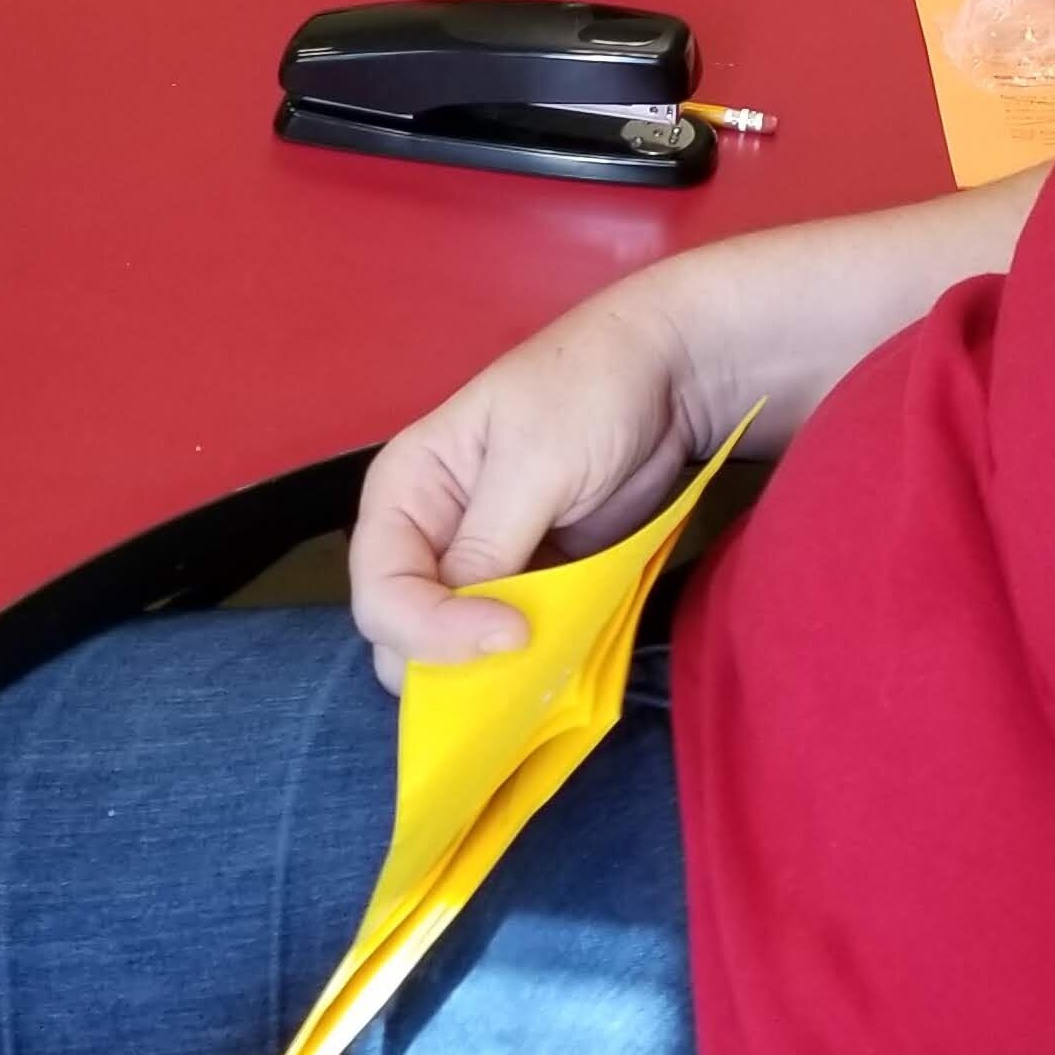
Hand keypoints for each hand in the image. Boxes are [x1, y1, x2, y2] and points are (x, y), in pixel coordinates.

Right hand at [351, 285, 696, 689]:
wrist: (672, 375)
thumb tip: (463, 629)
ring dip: (492, 677)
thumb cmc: (590, 392)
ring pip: (455, 650)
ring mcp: (482, 564)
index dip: (431, 630)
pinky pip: (510, 644)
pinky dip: (532, 665)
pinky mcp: (531, 583)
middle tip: (521, 674)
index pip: (382, 590)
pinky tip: (564, 667)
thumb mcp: (536, 461)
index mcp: (406, 491)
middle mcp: (429, 535)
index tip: (512, 633)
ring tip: (543, 680)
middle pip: (404, 632)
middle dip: (451, 665)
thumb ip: (490, 545)